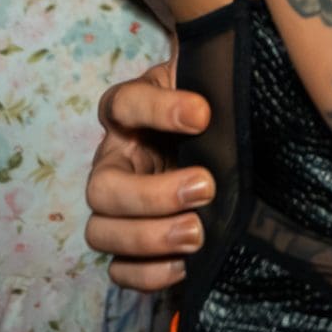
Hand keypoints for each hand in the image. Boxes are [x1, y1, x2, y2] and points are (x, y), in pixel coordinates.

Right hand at [85, 59, 214, 289]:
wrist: (226, 135)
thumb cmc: (216, 102)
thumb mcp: (210, 75)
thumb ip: (211, 65)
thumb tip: (231, 58)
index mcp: (129, 113)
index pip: (123, 104)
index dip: (157, 109)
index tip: (203, 114)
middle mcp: (115, 160)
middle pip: (101, 187)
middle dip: (152, 195)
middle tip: (205, 188)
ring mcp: (118, 206)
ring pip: (101, 231)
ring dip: (148, 237)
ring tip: (198, 233)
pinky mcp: (132, 244)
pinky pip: (118, 270)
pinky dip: (146, 273)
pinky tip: (184, 264)